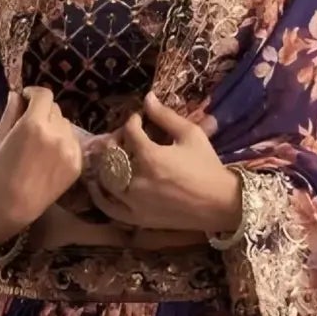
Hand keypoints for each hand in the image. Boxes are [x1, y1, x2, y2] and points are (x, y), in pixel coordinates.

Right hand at [0, 86, 83, 247]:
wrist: (12, 207)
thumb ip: (11, 113)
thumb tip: (17, 95)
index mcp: (34, 124)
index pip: (44, 95)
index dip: (34, 94)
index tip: (26, 100)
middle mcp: (56, 134)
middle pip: (55, 109)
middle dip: (42, 112)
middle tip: (30, 125)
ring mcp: (69, 150)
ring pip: (65, 125)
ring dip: (54, 127)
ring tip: (39, 143)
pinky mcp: (77, 164)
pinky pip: (72, 143)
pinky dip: (62, 144)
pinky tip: (48, 157)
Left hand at [82, 94, 241, 233]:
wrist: (220, 203)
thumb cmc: (207, 166)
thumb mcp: (191, 135)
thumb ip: (166, 116)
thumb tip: (148, 97)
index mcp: (150, 156)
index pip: (130, 131)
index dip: (133, 121)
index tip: (138, 119)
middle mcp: (137, 179)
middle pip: (112, 154)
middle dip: (116, 140)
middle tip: (124, 136)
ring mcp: (134, 201)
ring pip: (106, 178)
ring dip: (104, 164)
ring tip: (109, 156)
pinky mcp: (136, 217)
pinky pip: (109, 207)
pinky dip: (99, 196)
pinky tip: (96, 185)